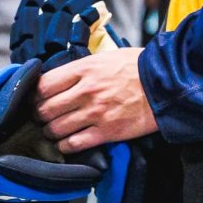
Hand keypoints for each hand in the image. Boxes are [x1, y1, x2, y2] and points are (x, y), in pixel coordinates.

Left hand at [34, 47, 157, 152]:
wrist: (167, 84)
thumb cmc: (139, 67)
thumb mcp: (108, 57)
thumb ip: (83, 67)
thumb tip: (62, 77)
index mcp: (85, 69)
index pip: (44, 85)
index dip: (35, 95)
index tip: (37, 99)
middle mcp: (87, 91)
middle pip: (45, 109)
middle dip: (40, 115)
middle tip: (45, 117)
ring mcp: (96, 113)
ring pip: (55, 129)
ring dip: (52, 132)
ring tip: (56, 130)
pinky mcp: (107, 132)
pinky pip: (74, 144)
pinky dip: (66, 145)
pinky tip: (69, 142)